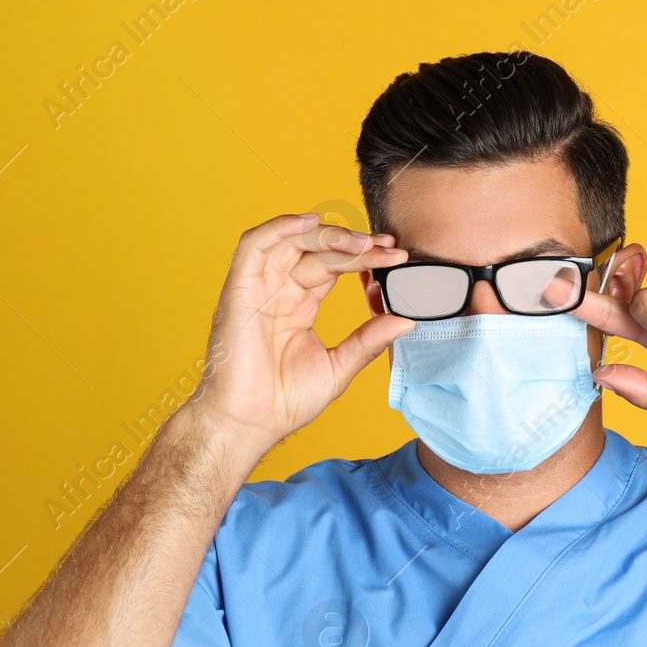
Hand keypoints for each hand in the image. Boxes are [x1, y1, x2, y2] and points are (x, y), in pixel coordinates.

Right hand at [185, 213, 413, 473]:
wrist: (250, 423)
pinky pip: (254, 245)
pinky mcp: (239, 289)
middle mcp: (278, 291)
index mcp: (299, 306)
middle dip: (355, 245)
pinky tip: (311, 223)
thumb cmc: (284, 402)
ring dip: (327, 234)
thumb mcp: (339, 367)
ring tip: (362, 242)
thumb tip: (407, 319)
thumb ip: (369, 340)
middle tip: (388, 247)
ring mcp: (258, 288)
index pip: (334, 267)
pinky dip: (280, 227)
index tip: (396, 256)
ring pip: (291, 240)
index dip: (364, 258)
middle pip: (318, 251)